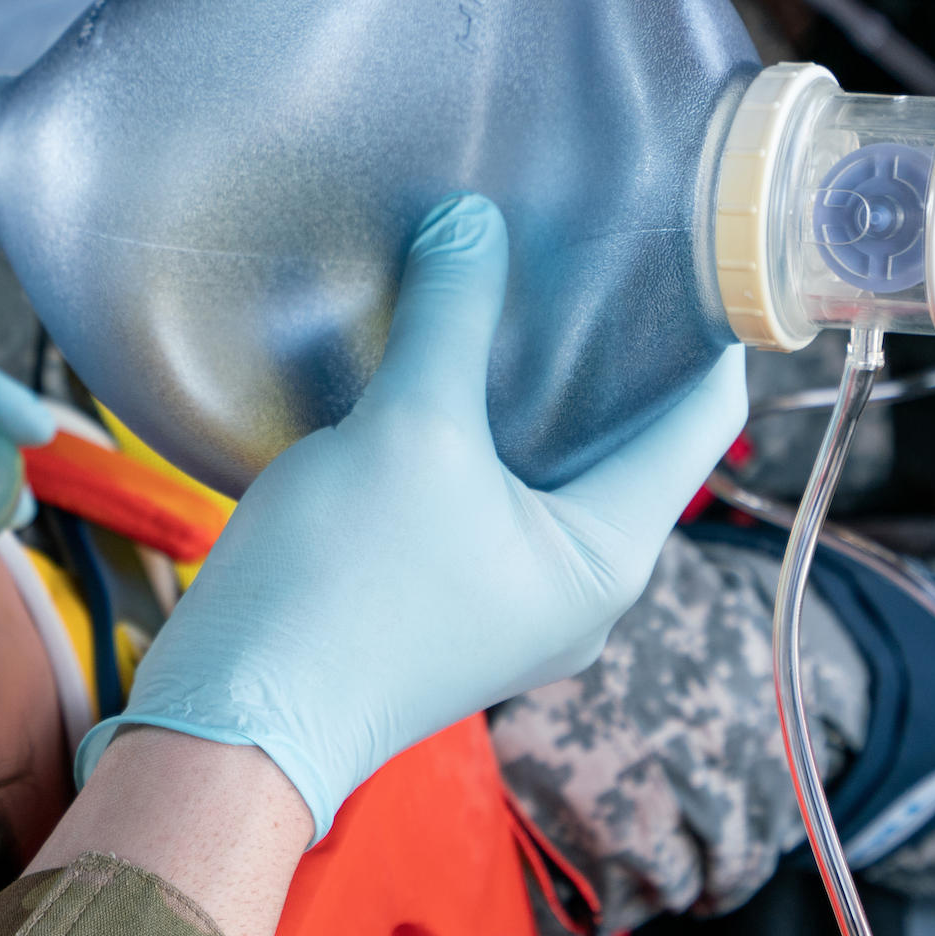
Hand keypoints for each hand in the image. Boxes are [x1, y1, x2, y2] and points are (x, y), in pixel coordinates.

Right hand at [79, 194, 748, 836]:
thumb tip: (472, 217)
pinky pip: (486, 490)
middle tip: (582, 243)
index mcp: (609, 556)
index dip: (701, 329)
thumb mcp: (408, 431)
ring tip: (509, 283)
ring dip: (527, 383)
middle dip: (601, 346)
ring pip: (547, 464)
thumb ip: (452, 315)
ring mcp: (510, 597)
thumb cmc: (340, 594)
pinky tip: (437, 361)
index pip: (701, 421)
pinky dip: (475, 426)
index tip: (684, 242)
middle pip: (624, 440)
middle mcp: (578, 586)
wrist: (233, 718)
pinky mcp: (444, 595)